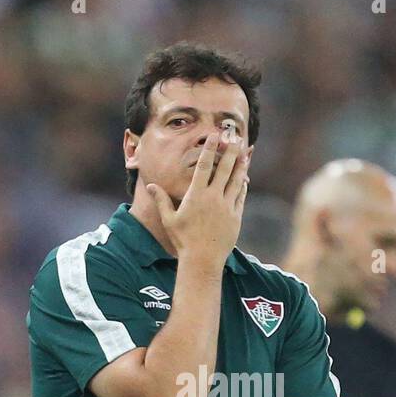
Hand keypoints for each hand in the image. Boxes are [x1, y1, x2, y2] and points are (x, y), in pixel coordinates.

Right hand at [145, 129, 250, 268]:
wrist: (202, 261)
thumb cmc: (183, 241)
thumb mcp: (169, 220)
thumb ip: (161, 201)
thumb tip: (150, 186)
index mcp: (196, 195)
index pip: (204, 166)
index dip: (210, 149)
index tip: (215, 136)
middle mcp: (213, 198)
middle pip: (224, 169)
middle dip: (231, 151)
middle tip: (236, 138)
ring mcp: (227, 207)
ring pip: (236, 181)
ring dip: (241, 165)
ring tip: (245, 153)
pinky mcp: (236, 217)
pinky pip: (240, 197)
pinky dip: (242, 186)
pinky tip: (244, 179)